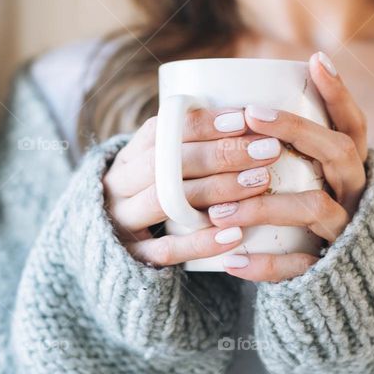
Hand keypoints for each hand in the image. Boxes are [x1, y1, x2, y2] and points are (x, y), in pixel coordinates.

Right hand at [103, 108, 281, 265]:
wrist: (106, 243)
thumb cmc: (153, 193)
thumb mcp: (158, 166)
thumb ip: (190, 146)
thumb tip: (252, 117)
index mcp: (127, 156)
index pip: (161, 130)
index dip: (201, 123)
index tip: (242, 119)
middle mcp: (120, 185)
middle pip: (168, 164)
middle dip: (221, 154)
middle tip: (266, 149)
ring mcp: (124, 221)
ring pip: (167, 200)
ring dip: (217, 189)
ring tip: (260, 181)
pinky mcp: (134, 256)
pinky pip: (168, 249)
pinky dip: (201, 242)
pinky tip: (235, 234)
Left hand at [208, 52, 367, 281]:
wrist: (345, 282)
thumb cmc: (311, 216)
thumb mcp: (312, 178)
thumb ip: (292, 150)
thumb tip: (240, 104)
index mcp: (351, 168)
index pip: (353, 124)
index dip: (339, 93)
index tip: (316, 60)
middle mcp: (355, 193)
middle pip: (337, 153)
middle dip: (297, 130)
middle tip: (251, 114)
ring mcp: (345, 230)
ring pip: (315, 207)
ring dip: (264, 204)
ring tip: (218, 210)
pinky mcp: (330, 270)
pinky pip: (300, 265)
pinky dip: (266, 265)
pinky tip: (232, 262)